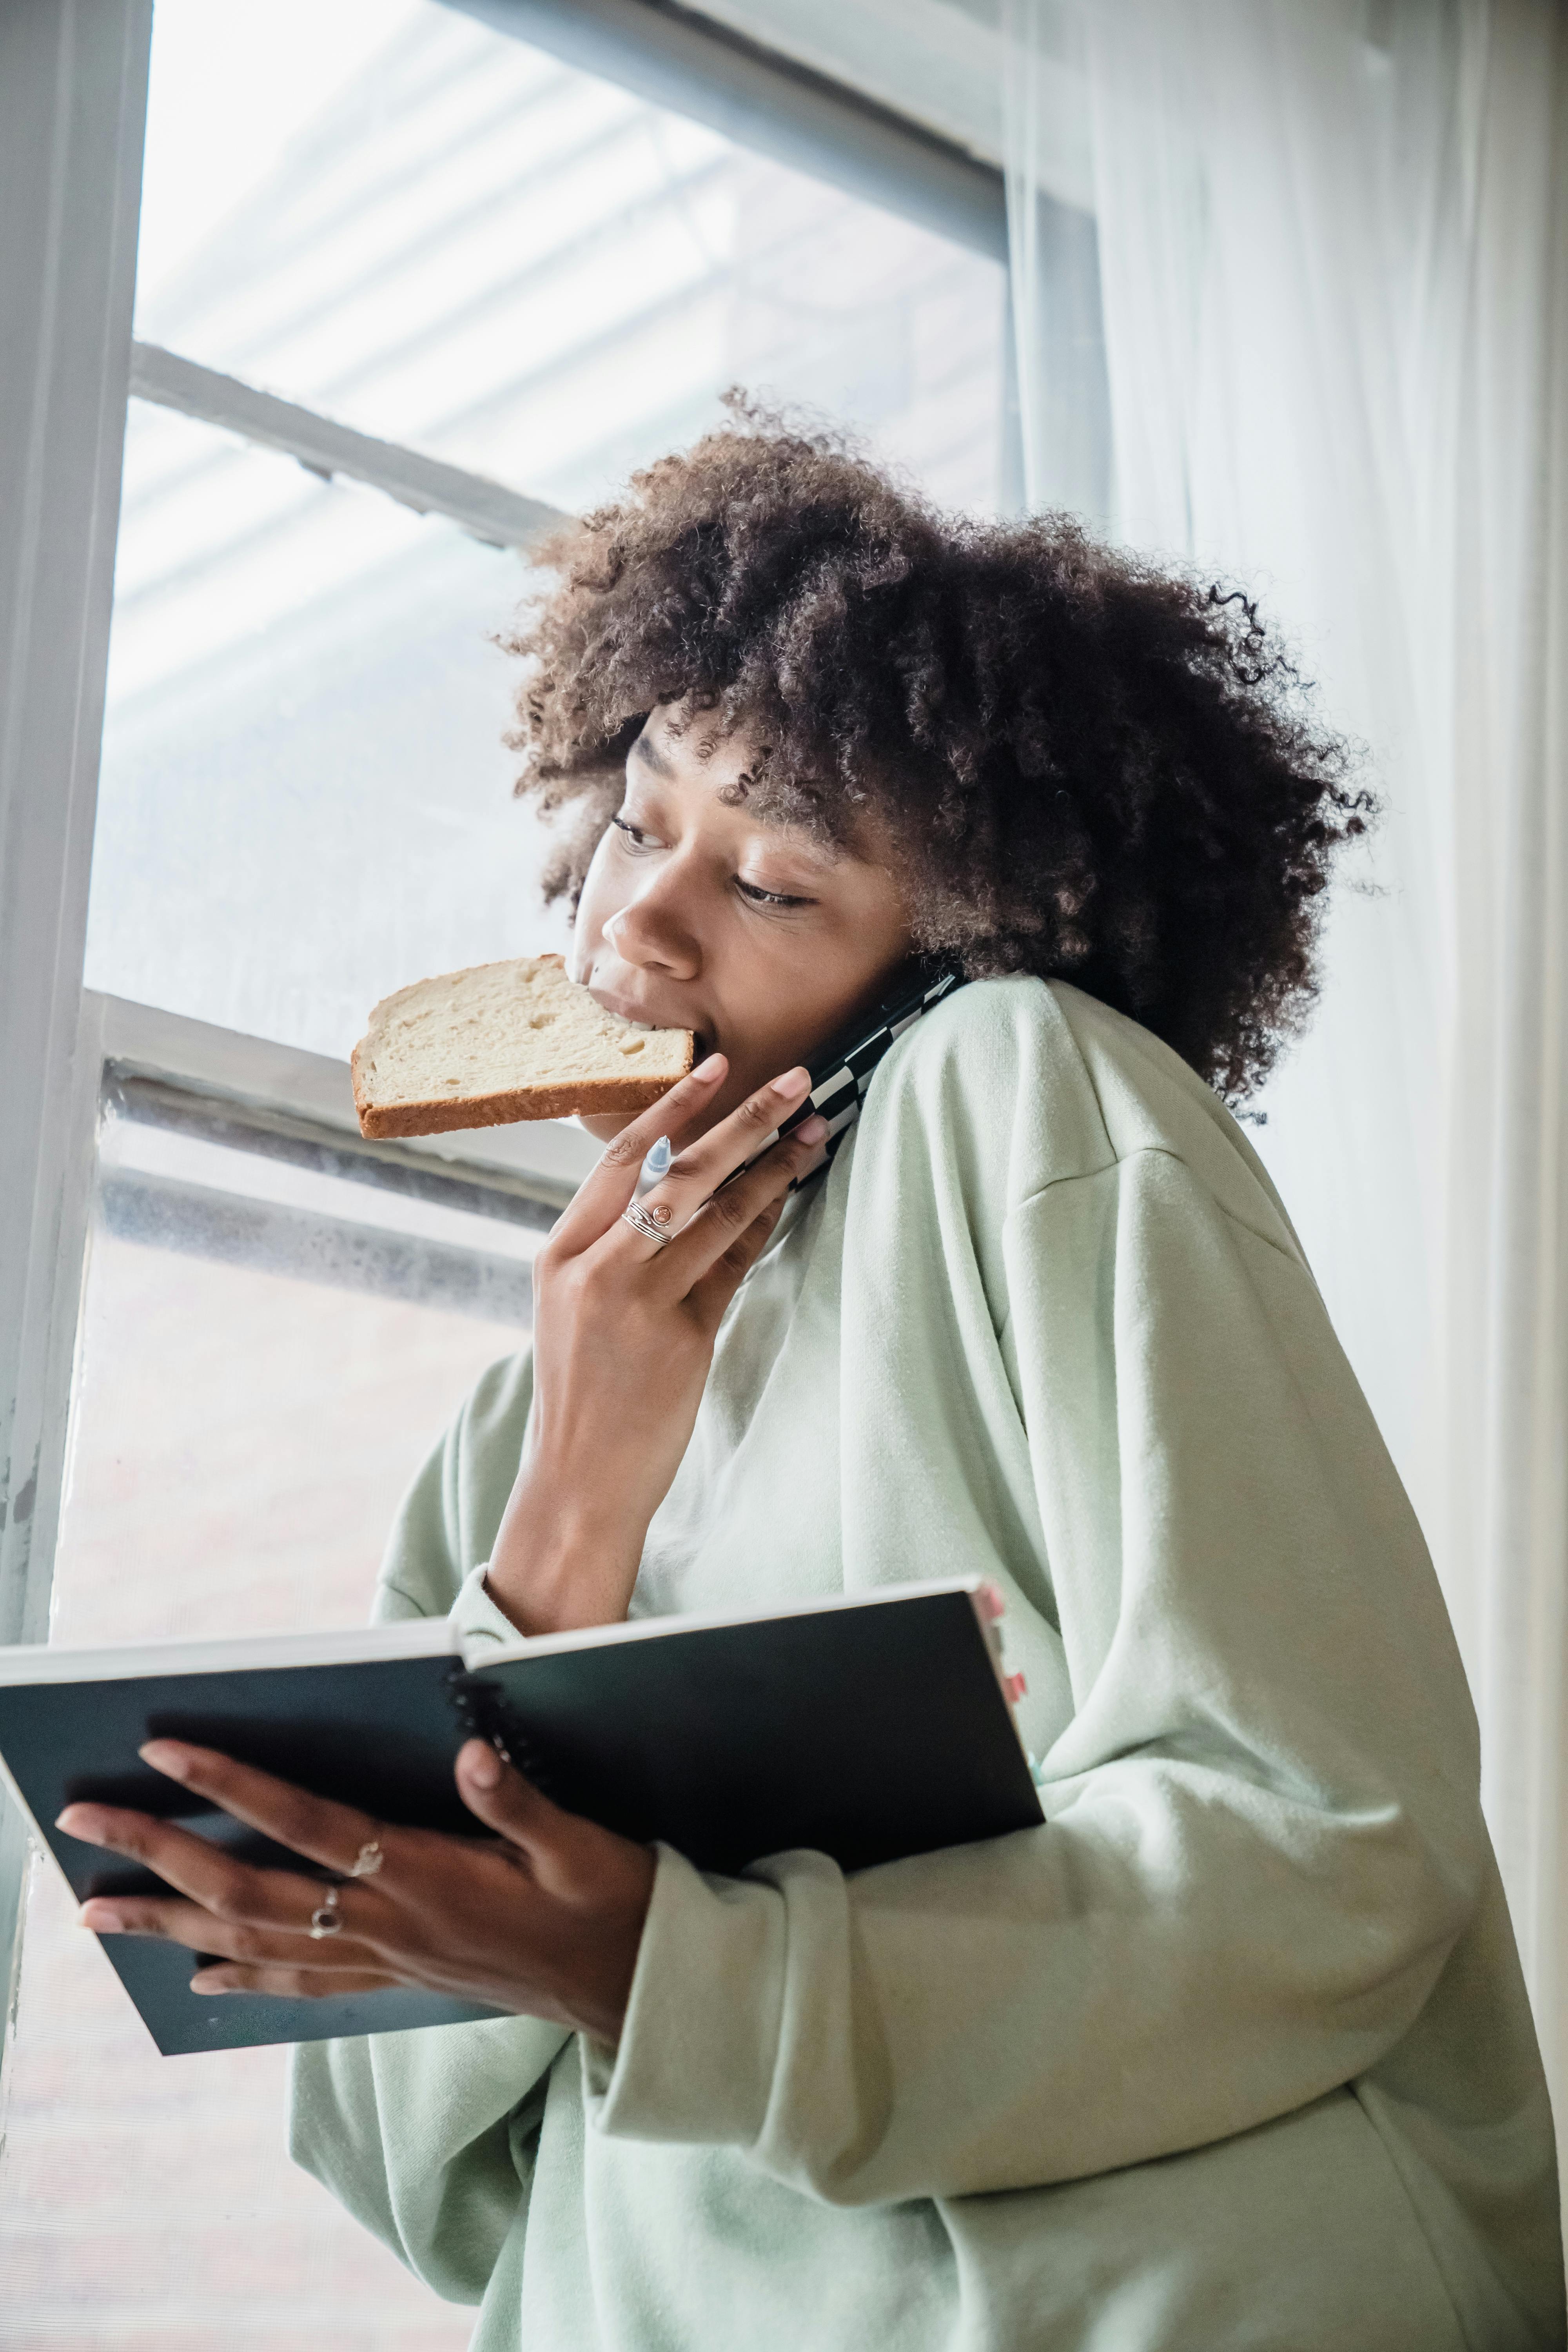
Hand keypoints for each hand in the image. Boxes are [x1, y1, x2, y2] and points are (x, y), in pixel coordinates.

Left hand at [59, 1736, 654, 2039]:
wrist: (632, 1988)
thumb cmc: (610, 1903)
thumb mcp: (581, 1843)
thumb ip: (522, 1800)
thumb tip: (471, 1751)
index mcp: (426, 1877)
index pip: (307, 1824)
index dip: (235, 1787)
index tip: (164, 1750)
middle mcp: (389, 1924)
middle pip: (248, 1889)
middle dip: (158, 1854)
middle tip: (80, 1825)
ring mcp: (387, 1959)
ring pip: (254, 1941)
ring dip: (169, 1920)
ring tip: (95, 1909)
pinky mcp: (398, 1978)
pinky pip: (299, 1982)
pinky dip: (240, 1975)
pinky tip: (197, 1972)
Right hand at [490, 1056, 827, 1634]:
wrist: (578, 1479)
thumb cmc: (583, 1392)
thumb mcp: (576, 1308)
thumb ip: (613, 1247)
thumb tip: (679, 1183)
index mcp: (560, 1254)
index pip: (622, 1158)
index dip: (674, 1107)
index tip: (717, 1067)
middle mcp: (596, 1269)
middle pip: (680, 1172)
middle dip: (744, 1119)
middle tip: (796, 1080)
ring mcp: (640, 1302)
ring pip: (717, 1215)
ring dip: (772, 1169)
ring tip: (814, 1133)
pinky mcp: (684, 1338)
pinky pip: (734, 1268)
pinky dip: (765, 1229)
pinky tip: (792, 1199)